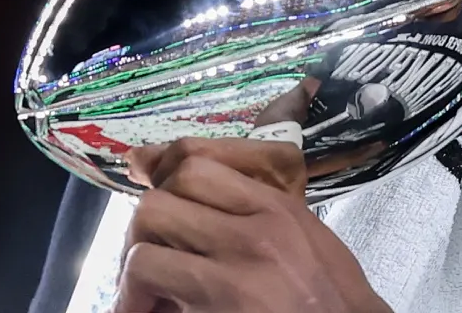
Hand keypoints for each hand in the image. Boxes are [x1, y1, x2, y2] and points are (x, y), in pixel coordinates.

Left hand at [118, 138, 388, 312]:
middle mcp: (253, 232)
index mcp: (277, 208)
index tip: (164, 207)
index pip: (195, 163)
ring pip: (142, 246)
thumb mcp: (302, 235)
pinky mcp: (215, 306)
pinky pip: (146, 285)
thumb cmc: (327, 294)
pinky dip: (134, 300)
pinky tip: (148, 311)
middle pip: (157, 203)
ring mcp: (233, 273)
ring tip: (146, 294)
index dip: (164, 183)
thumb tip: (193, 180)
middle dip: (143, 234)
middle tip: (152, 259)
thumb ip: (254, 208)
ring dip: (135, 274)